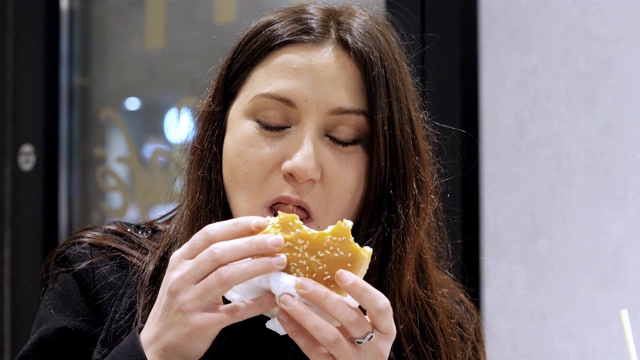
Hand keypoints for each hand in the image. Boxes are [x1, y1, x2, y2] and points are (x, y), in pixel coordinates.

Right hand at [140, 217, 286, 359]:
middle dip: (252, 244)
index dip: (236, 226)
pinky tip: (273, 296)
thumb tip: (250, 239)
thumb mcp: (185, 275)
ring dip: (257, 267)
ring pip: (226, 277)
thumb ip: (209, 259)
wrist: (159, 345)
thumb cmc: (179, 304)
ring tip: (279, 261)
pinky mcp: (201, 324)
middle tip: (278, 240)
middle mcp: (181, 278)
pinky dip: (256, 303)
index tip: (261, 222)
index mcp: (180, 261)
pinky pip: (234, 311)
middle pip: (219, 253)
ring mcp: (189, 302)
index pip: (209, 235)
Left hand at [276, 270, 395, 358]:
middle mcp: (373, 347)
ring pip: (329, 336)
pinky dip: (297, 332)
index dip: (361, 289)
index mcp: (385, 330)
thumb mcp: (367, 327)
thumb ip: (353, 308)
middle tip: (301, 283)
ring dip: (305, 315)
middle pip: (351, 319)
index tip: (340, 273)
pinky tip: (284, 317)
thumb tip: (323, 274)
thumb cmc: (361, 345)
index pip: (380, 306)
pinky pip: (313, 350)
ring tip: (286, 299)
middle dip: (325, 298)